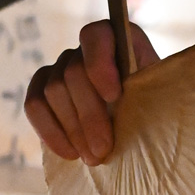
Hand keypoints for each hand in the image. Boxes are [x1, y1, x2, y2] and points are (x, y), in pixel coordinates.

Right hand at [24, 19, 158, 164]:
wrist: (142, 128)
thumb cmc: (157, 110)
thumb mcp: (161, 98)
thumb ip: (152, 93)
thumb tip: (141, 104)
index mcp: (118, 39)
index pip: (96, 35)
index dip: (100, 64)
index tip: (114, 96)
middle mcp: (85, 49)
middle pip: (72, 73)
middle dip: (88, 115)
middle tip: (103, 149)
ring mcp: (60, 68)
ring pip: (53, 91)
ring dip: (73, 129)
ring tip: (93, 158)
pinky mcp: (42, 91)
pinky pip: (34, 105)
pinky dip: (50, 132)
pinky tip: (70, 154)